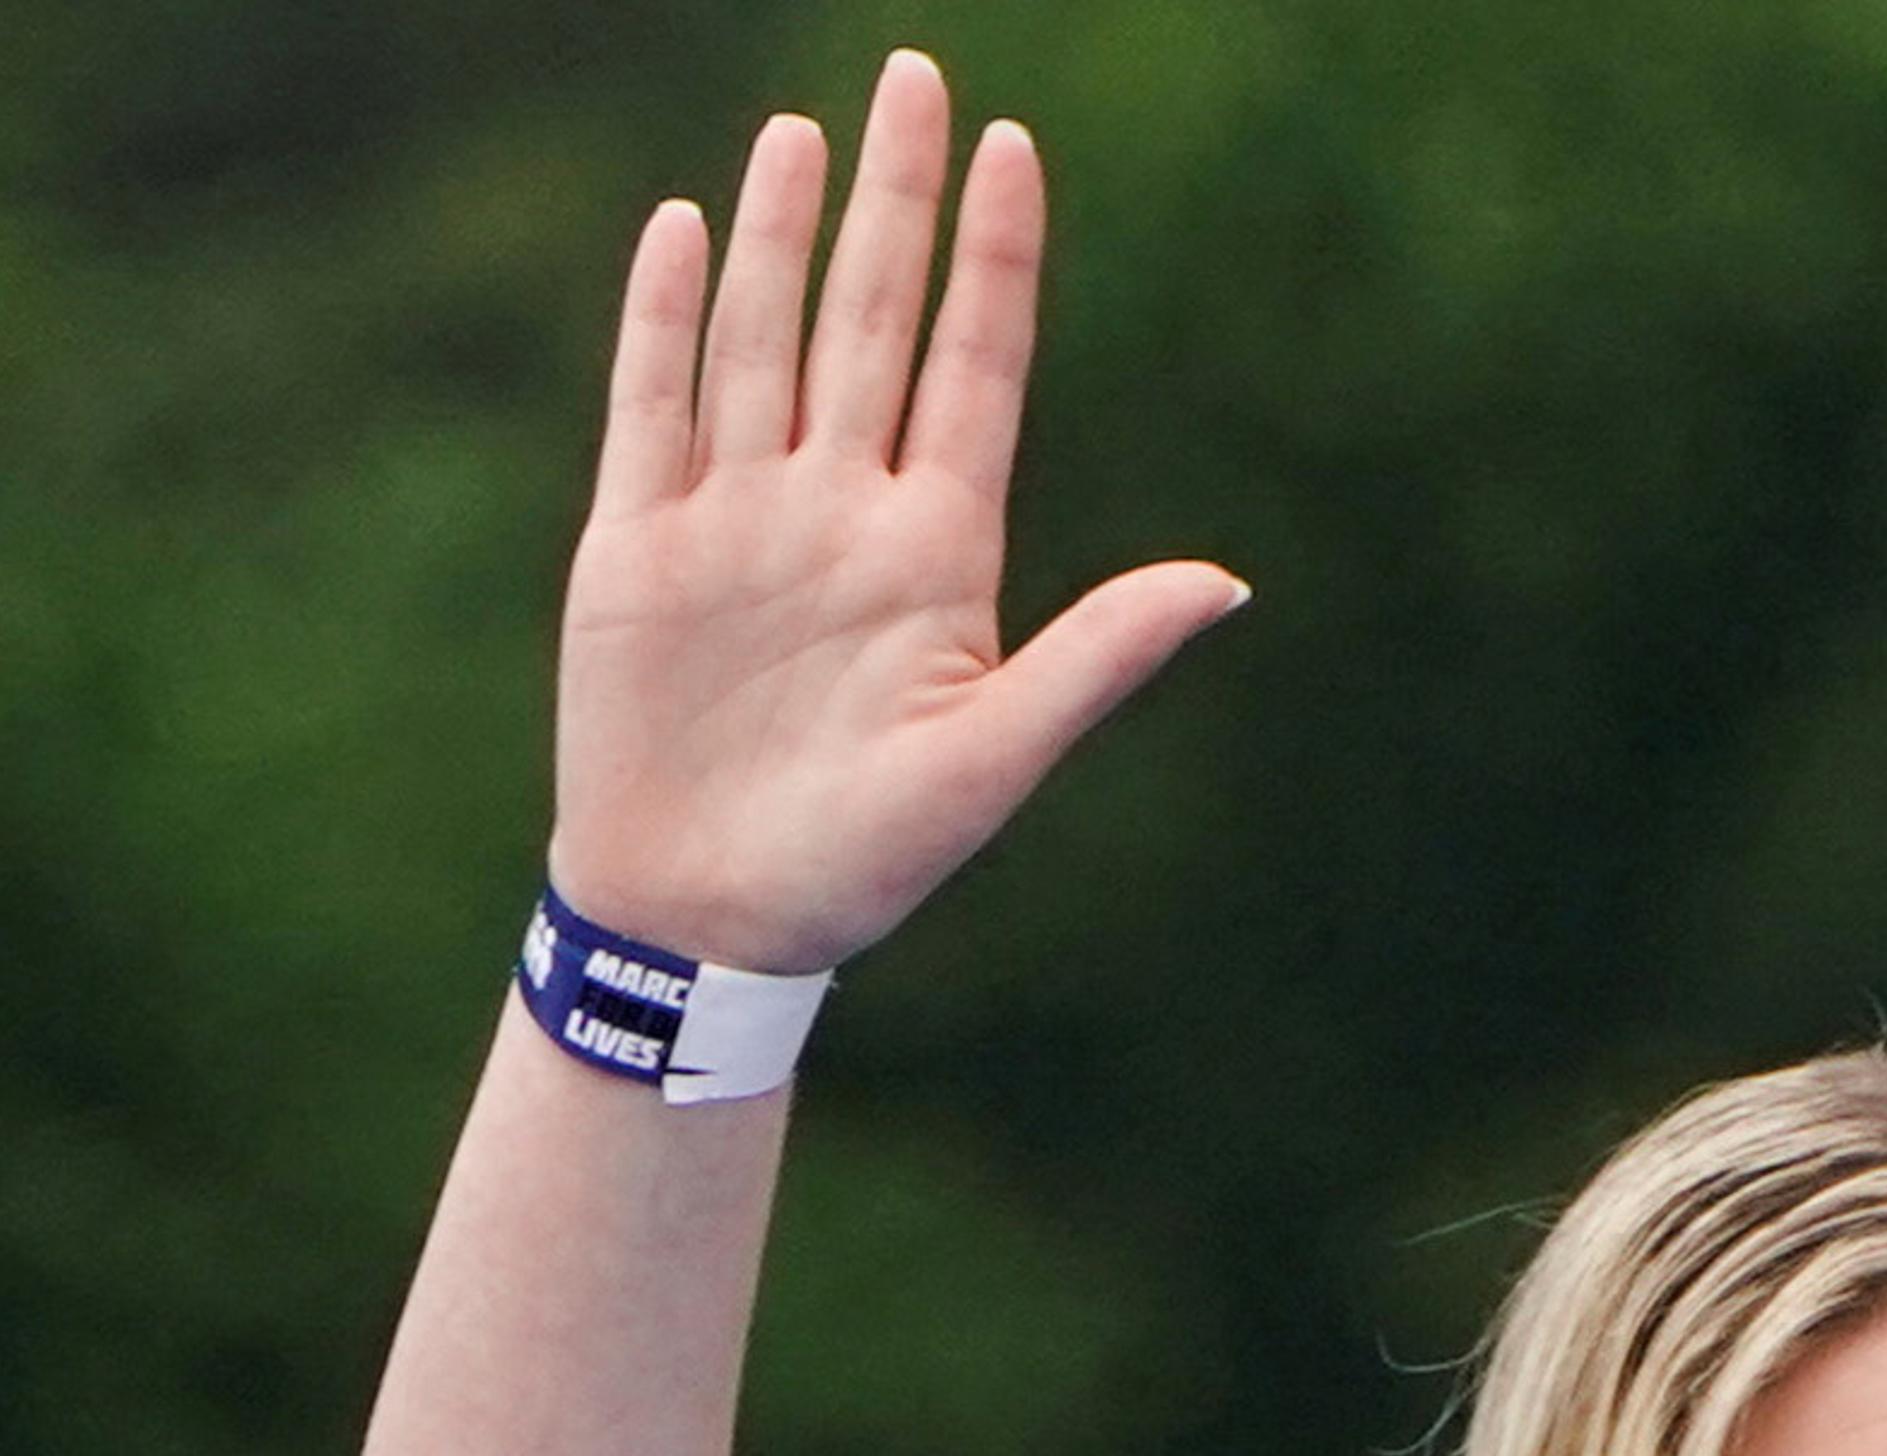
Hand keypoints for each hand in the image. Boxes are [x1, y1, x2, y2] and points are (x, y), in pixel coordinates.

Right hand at [547, 47, 1245, 975]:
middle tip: (922, 77)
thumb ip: (1097, 658)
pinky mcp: (639, 543)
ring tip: (807, 131)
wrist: (712, 920)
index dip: (995, 261)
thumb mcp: (991, 762)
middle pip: (877, 322)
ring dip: (783, 235)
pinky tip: (681, 228)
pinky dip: (663, 315)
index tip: (1017, 149)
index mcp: (937, 557)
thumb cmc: (862, 864)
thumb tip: (1226, 583)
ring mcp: (739, 520)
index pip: (975, 372)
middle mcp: (841, 515)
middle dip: (900, 203)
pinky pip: (652, 401)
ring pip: (766, 338)